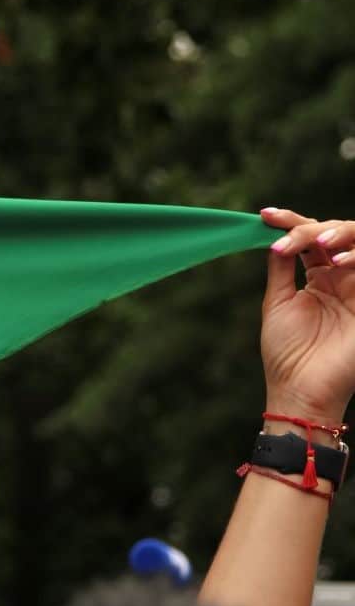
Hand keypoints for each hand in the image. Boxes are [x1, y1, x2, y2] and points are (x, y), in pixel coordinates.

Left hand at [258, 207, 354, 425]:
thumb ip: (281, 267)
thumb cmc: (286, 354)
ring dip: (337, 234)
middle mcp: (341, 279)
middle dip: (310, 228)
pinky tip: (336, 262)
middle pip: (335, 233)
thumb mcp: (277, 303)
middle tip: (286, 238)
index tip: (264, 215)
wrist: (301, 390)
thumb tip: (274, 234)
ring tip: (315, 244)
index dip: (290, 222)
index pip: (310, 240)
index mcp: (318, 279)